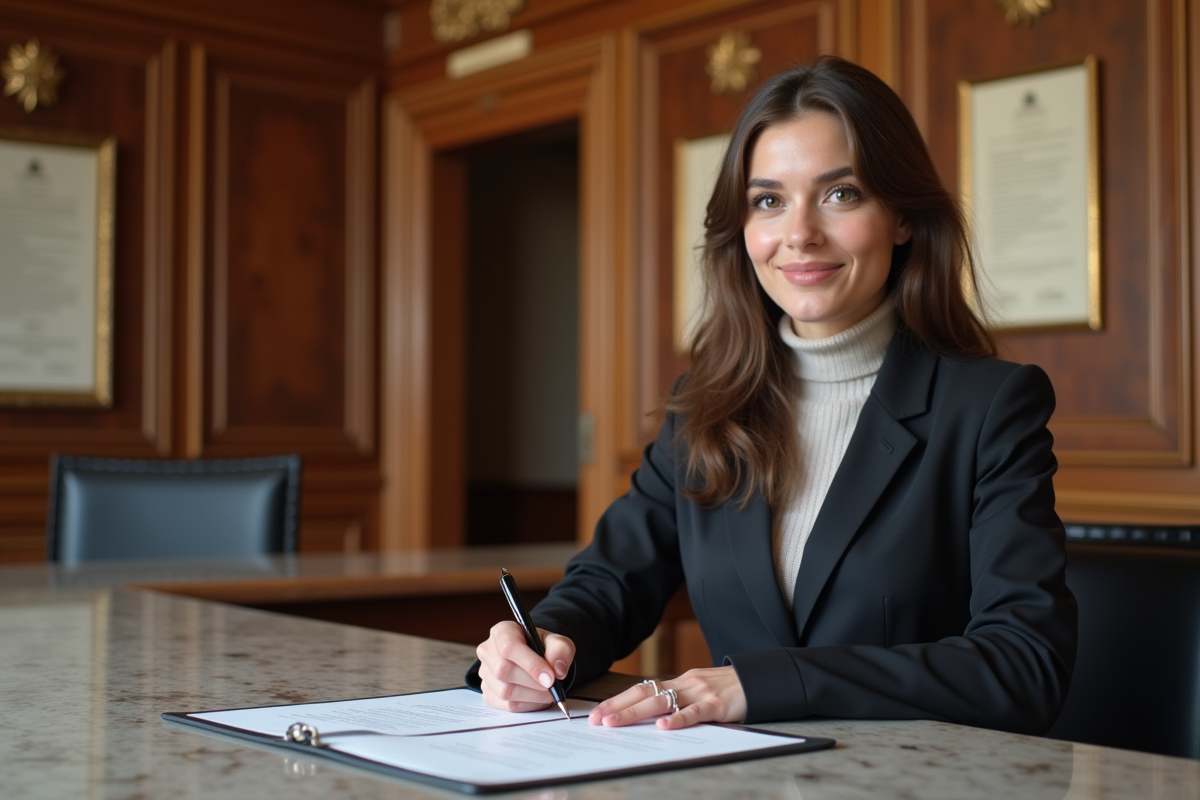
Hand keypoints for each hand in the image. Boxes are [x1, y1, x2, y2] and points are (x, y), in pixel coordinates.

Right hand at [476, 621, 575, 712]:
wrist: (536, 659)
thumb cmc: (543, 648)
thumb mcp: (558, 642)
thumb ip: (561, 651)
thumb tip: (558, 670)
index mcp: (502, 631)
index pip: (509, 647)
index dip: (531, 664)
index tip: (550, 678)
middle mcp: (488, 651)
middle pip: (503, 671)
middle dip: (533, 682)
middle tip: (553, 687)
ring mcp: (485, 673)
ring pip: (505, 691)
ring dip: (533, 696)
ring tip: (548, 692)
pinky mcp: (488, 693)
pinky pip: (507, 705)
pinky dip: (527, 705)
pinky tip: (537, 697)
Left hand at [587, 666, 746, 729]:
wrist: (758, 680)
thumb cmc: (726, 690)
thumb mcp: (697, 692)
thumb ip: (677, 701)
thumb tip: (650, 717)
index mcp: (678, 682)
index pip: (641, 690)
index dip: (618, 701)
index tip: (597, 713)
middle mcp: (684, 684)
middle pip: (644, 694)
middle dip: (617, 707)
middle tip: (596, 720)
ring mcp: (699, 693)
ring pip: (662, 702)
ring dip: (635, 713)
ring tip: (614, 723)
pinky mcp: (716, 705)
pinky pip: (694, 713)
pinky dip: (677, 719)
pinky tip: (662, 727)